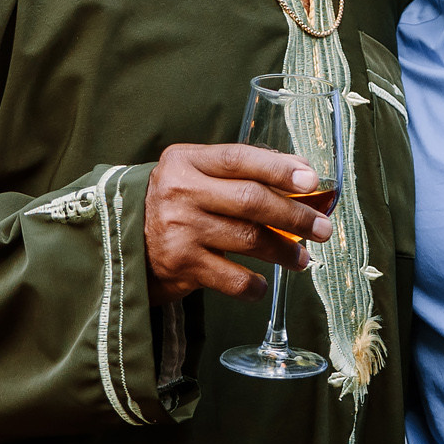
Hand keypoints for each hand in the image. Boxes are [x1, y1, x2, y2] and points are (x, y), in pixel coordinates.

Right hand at [141, 142, 335, 304]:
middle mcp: (180, 192)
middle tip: (322, 228)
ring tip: (302, 258)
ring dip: (284, 251)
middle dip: (295, 215)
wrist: (120, 241)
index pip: (239, 159)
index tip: (311, 180)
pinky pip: (232, 278)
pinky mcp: (180, 265)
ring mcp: (179, 229)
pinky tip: (263, 284)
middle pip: (251, 200)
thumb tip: (302, 174)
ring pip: (248, 239)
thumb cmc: (175, 204)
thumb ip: (241, 172)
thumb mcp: (196, 175)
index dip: (279, 168)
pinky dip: (254, 284)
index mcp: (186, 161)